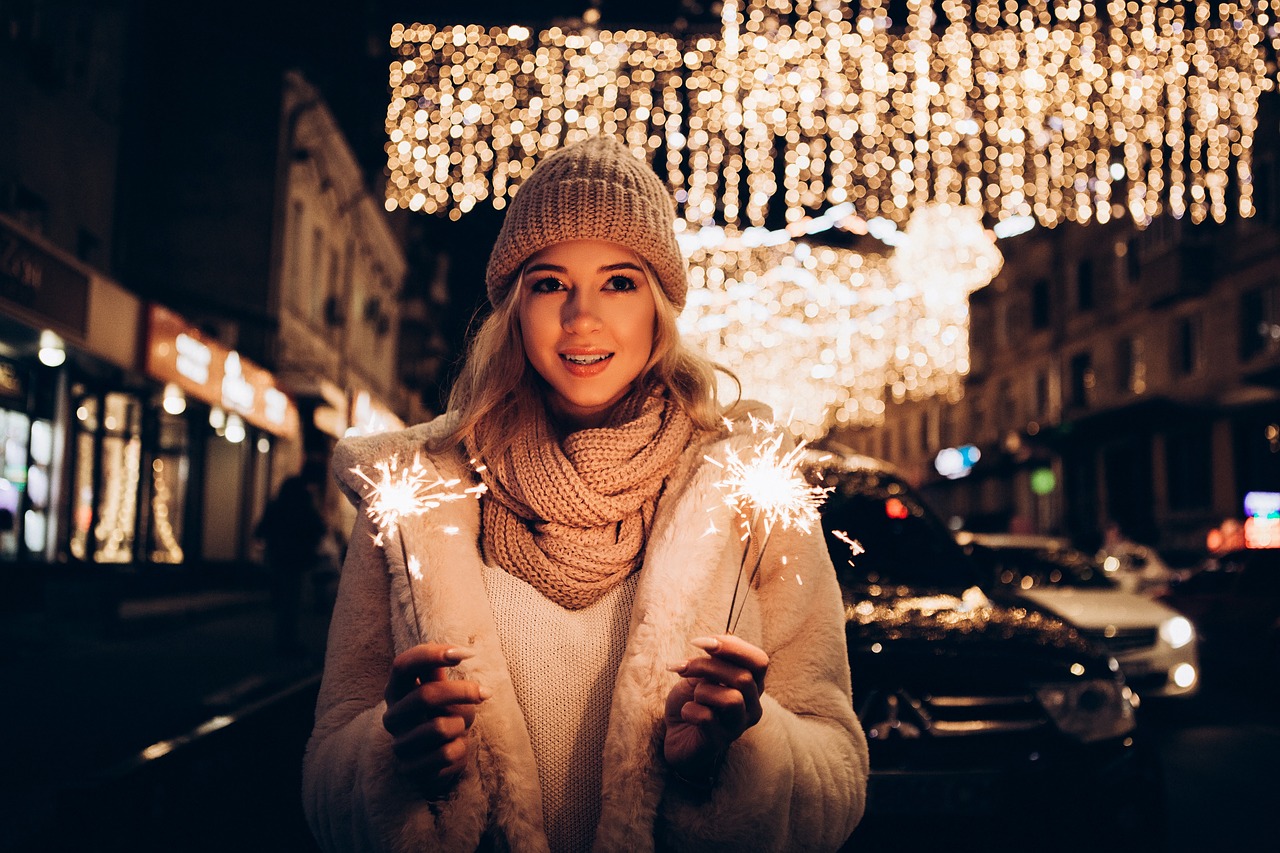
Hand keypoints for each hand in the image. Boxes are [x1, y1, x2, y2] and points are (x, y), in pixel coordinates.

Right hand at [382, 643, 488, 796]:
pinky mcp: (410, 769)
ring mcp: (399, 744)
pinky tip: (456, 748)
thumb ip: (439, 670)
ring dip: (460, 726)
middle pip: (426, 695)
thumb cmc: (439, 715)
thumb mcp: (438, 688)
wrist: (434, 761)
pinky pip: (446, 754)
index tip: (468, 654)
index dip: (432, 654)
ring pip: (440, 727)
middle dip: (462, 692)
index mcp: (396, 690)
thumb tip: (457, 652)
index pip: (403, 665)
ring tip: (459, 729)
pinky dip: (461, 748)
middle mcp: (392, 717)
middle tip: (485, 693)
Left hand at [663, 634, 768, 784]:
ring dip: (703, 691)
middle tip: (682, 667)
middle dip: (706, 666)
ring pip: (732, 699)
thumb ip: (715, 659)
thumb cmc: (693, 700)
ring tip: (693, 697)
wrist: (676, 734)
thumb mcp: (703, 673)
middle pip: (743, 677)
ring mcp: (738, 726)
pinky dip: (690, 710)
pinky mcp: (719, 742)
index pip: (759, 661)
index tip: (699, 642)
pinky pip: (708, 718)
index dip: (731, 646)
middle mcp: (752, 707)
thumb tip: (717, 640)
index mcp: (753, 686)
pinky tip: (687, 713)